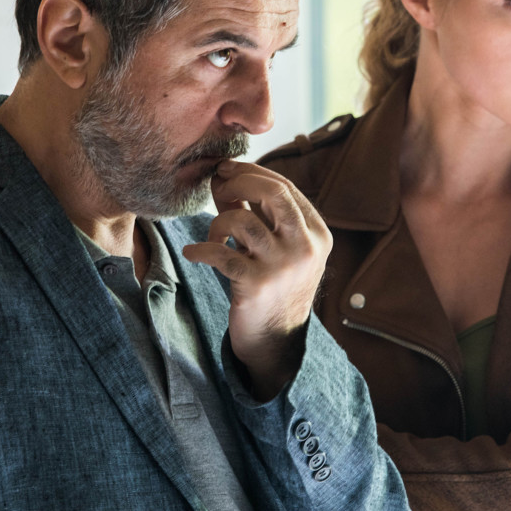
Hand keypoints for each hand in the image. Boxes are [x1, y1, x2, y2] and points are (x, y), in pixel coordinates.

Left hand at [181, 160, 331, 399]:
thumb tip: (223, 176)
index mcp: (317, 234)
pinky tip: (193, 252)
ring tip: (213, 236)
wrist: (275, 340)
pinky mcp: (256, 285)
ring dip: (218, 222)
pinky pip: (220, 253)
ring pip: (242, 220)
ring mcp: (282, 266)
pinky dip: (201, 249)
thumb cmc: (273, 286)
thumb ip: (255, 212)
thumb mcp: (275, 247)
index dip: (251, 172)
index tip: (226, 170)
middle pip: (273, 193)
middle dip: (239, 181)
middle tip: (218, 186)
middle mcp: (305, 247)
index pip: (284, 187)